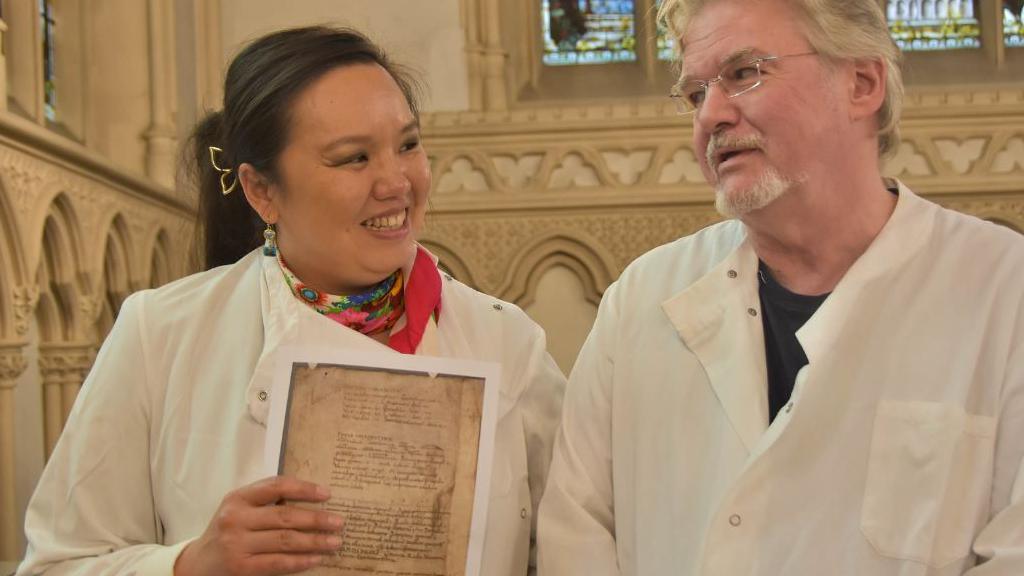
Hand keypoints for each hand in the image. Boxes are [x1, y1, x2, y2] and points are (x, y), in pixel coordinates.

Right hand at [174, 476, 343, 575]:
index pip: (276, 486)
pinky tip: (316, 559)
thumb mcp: (239, 509)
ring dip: (315, 541)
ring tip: (334, 542)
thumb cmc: (227, 532)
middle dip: (316, 519)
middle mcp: (236, 518)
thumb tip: (311, 499)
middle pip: (285, 515)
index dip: (304, 489)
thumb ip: (265, 501)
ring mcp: (237, 544)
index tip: (327, 494)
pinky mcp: (241, 567)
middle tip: (339, 522)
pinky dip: (300, 561)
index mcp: (238, 497)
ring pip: (285, 540)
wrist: (197, 564)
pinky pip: (278, 562)